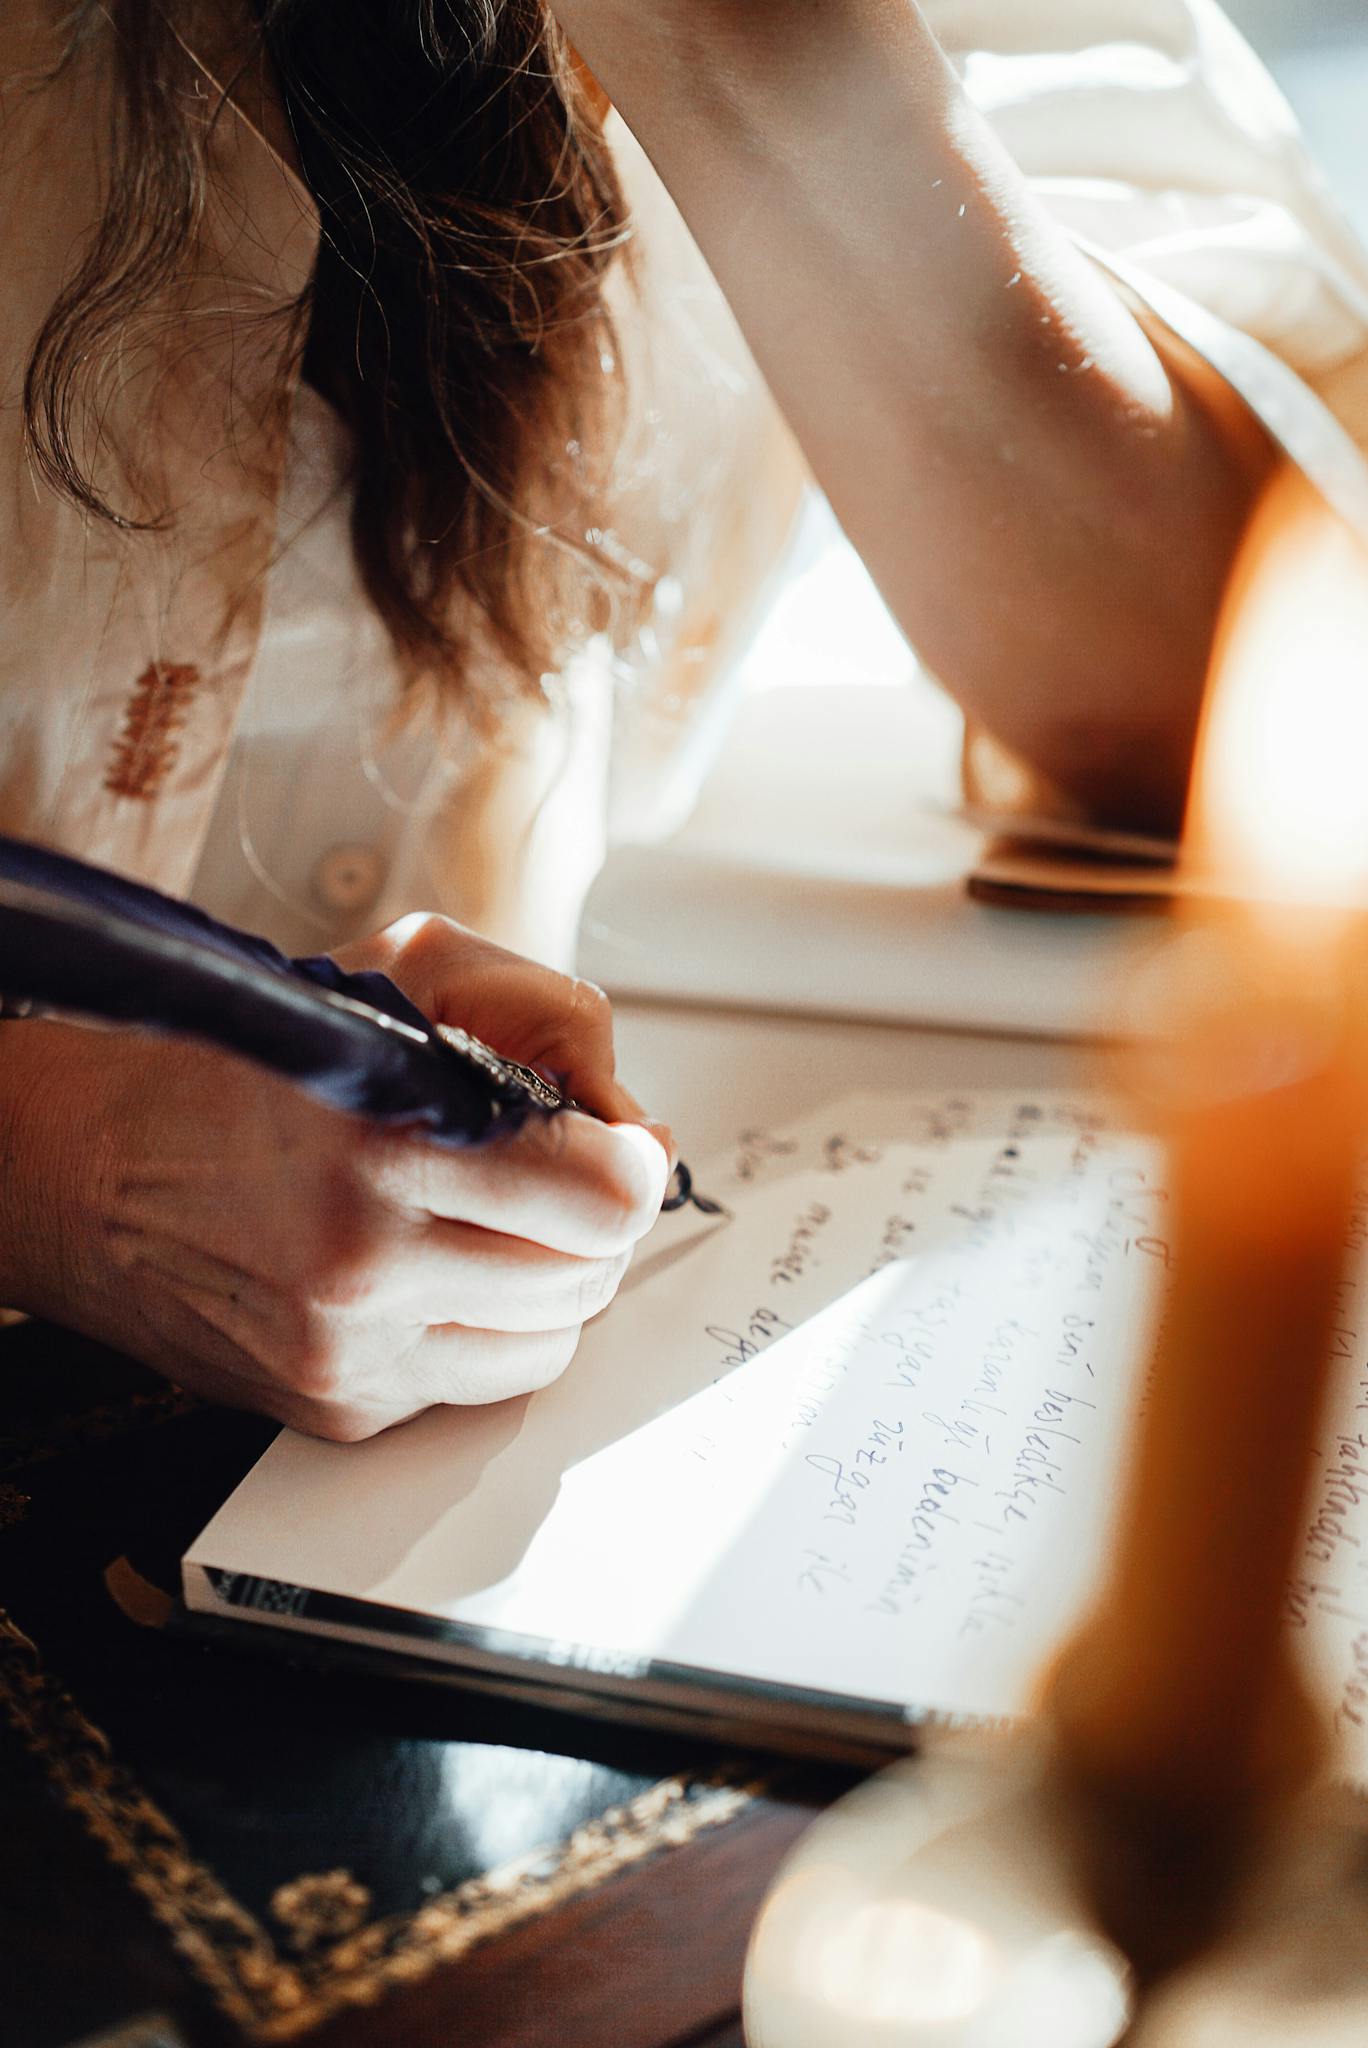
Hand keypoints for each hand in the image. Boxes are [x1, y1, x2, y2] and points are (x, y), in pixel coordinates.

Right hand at [0, 915, 667, 1438]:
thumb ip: (546, 1024)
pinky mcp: (337, 1408)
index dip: (627, 1164)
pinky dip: (487, 1329)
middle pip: (589, 1274)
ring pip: (550, 1343)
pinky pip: (479, 1384)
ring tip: (496, 1222)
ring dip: (550, 1281)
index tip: (614, 1145)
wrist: (82, 1168)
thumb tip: (641, 1136)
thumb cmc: (239, 1064)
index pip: (602, 1197)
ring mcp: (350, 1353)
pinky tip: (441, 1273)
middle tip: (555, 1174)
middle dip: (591, 1219)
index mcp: (382, 1142)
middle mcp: (365, 1263)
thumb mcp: (397, 972)